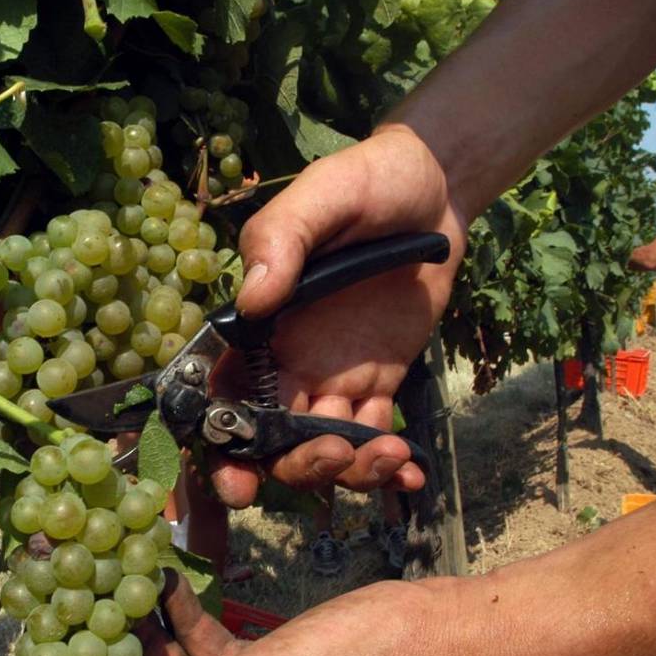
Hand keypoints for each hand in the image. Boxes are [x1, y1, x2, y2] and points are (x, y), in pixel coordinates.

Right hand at [210, 125, 466, 507]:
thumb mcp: (322, 195)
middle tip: (330, 455)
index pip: (221, 395)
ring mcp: (332, 376)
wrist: (434, 190)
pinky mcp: (378, 381)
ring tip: (389, 454)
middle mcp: (286, 361)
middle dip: (291, 467)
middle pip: (269, 440)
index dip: (221, 444)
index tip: (239, 475)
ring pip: (321, 448)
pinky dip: (388, 465)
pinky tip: (411, 471)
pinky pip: (373, 436)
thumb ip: (283, 239)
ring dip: (346, 470)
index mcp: (256, 325)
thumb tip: (253, 300)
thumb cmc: (366, 181)